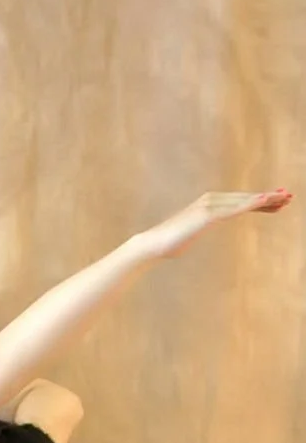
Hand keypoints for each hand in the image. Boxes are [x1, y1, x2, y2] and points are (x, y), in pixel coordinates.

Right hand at [141, 188, 291, 259]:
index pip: (239, 202)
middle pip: (245, 198)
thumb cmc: (168, 243)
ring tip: (285, 198)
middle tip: (289, 197)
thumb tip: (195, 232)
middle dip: (269, 197)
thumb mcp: (189, 235)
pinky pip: (234, 209)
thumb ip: (197, 229)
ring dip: (265, 198)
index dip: (260, 202)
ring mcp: (209, 206)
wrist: (153, 245)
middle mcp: (210, 200)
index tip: (278, 203)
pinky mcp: (207, 215)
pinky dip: (250, 204)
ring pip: (243, 201)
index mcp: (208, 205)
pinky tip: (265, 201)